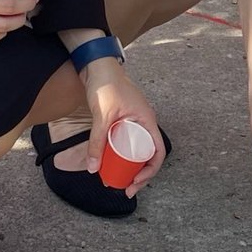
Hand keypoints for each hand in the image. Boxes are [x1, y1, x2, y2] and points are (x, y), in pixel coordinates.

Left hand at [80, 58, 164, 196]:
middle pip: (147, 154)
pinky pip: (126, 141)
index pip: (158, 152)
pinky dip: (121, 153)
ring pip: (136, 149)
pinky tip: (110, 161)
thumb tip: (93, 168)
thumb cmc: (106, 83)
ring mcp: (133, 121)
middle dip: (139, 174)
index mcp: (147, 121)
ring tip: (116, 177)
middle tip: (125, 187)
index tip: (136, 183)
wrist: (96, 64)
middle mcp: (143, 122)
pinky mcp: (122, 119)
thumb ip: (97, 142)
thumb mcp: (102, 116)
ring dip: (129, 165)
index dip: (150, 172)